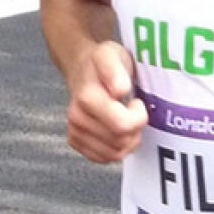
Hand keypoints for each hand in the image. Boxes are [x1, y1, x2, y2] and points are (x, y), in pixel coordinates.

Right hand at [65, 40, 147, 162]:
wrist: (83, 69)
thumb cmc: (101, 63)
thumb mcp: (110, 55)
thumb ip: (114, 70)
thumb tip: (119, 90)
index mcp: (86, 99)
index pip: (122, 126)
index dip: (138, 116)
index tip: (136, 102)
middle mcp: (76, 118)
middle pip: (121, 142)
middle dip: (135, 129)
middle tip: (132, 111)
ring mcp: (75, 132)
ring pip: (115, 154)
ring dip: (127, 140)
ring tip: (125, 119)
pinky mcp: (76, 142)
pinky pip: (105, 158)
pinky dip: (116, 148)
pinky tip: (116, 131)